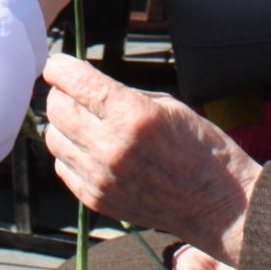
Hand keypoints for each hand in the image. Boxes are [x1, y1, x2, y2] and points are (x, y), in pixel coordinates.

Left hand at [41, 54, 258, 265]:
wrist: (217, 204)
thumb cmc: (199, 147)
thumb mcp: (165, 104)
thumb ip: (119, 93)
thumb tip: (82, 83)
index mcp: (132, 115)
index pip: (75, 81)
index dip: (60, 67)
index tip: (58, 65)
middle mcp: (111, 147)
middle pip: (57, 108)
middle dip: (60, 93)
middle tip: (72, 91)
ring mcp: (101, 177)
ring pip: (54, 138)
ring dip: (63, 124)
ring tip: (83, 121)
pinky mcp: (96, 200)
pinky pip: (63, 167)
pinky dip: (70, 153)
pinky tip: (89, 148)